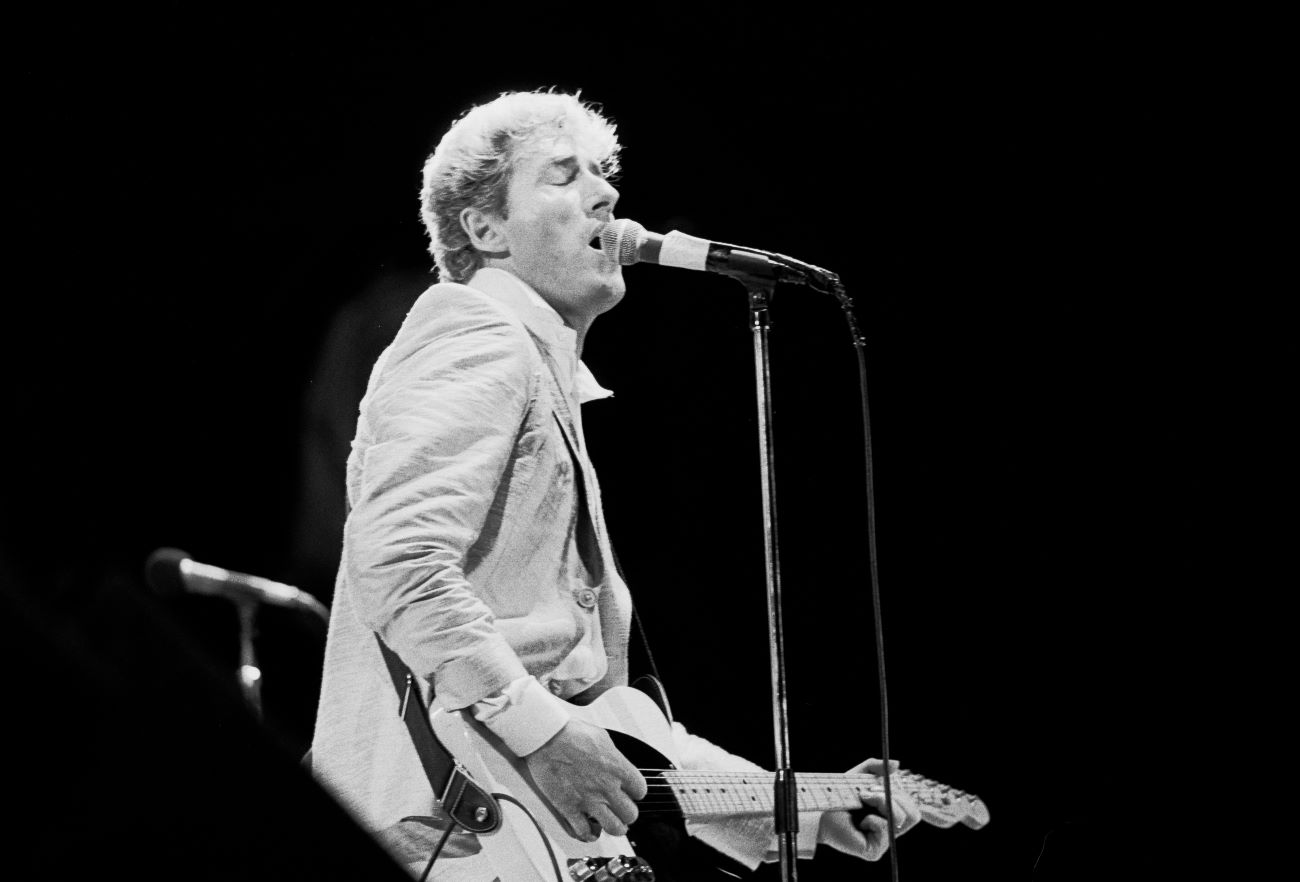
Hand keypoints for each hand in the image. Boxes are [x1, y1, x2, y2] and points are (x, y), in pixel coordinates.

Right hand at [524, 718, 647, 841]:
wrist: (546, 738)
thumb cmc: (570, 733)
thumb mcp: (602, 738)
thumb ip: (613, 756)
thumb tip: (616, 762)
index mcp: (618, 768)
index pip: (640, 791)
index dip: (635, 793)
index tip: (629, 792)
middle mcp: (607, 787)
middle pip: (631, 814)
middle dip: (627, 813)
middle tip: (620, 810)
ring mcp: (589, 800)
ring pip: (614, 828)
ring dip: (614, 827)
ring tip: (610, 823)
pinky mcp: (570, 808)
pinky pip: (584, 832)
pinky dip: (588, 834)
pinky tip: (589, 830)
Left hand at [840, 758, 922, 860]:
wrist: (820, 812)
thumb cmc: (840, 796)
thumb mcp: (859, 776)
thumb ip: (876, 767)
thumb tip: (897, 763)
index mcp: (891, 817)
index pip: (913, 810)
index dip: (902, 795)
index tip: (879, 785)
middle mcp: (890, 831)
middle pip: (913, 815)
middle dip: (892, 797)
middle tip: (870, 791)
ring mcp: (883, 843)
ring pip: (901, 820)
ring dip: (882, 803)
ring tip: (864, 799)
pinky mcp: (874, 851)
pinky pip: (884, 829)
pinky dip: (872, 818)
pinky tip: (859, 821)